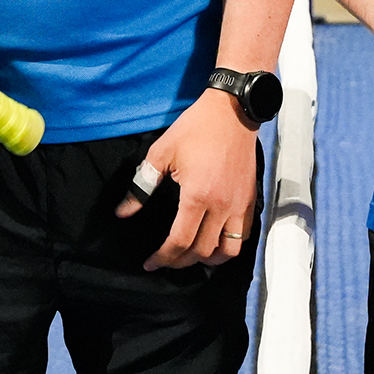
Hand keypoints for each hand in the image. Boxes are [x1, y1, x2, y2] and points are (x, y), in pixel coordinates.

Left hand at [113, 91, 259, 269]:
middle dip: (181, 261)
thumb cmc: (196, 128)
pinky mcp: (250, 198)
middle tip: (166, 259)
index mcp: (197, 196)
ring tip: (193, 255)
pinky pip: (244, 234)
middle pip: (202, 250)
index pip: (179, 241)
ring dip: (209, 259)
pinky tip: (216, 241)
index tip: (150, 263)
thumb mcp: (162, 152)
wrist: (233, 111)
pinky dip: (230, 245)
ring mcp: (239, 204)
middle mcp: (221, 206)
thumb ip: (142, 185)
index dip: (163, 257)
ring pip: (228, 250)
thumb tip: (123, 211)